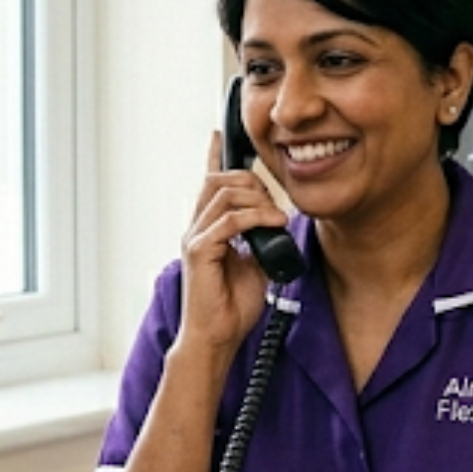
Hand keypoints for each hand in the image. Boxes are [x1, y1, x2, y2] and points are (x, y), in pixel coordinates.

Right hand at [178, 130, 286, 352]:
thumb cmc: (233, 305)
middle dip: (253, 183)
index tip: (220, 134)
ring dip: (258, 200)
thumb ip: (261, 238)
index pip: (208, 182)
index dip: (213, 155)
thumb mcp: (257, 263)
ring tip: (277, 219)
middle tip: (275, 206)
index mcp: (208, 227)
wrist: (218, 337)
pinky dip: (255, 218)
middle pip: (219, 179)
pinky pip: (228, 221)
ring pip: (223, 194)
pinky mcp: (199, 252)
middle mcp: (197, 228)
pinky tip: (273, 225)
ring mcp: (195, 238)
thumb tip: (277, 219)